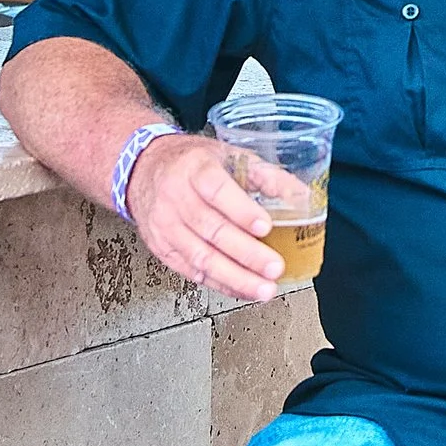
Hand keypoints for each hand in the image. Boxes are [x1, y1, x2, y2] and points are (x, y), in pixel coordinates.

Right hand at [127, 135, 284, 301]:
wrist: (144, 170)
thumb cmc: (192, 163)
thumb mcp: (228, 155)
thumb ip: (266, 175)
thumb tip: (300, 195)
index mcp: (195, 168)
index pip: (217, 190)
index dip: (242, 211)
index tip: (265, 226)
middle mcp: (176, 197)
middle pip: (212, 229)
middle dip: (246, 253)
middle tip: (274, 267)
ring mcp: (165, 225)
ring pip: (201, 256)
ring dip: (235, 277)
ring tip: (264, 288)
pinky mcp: (162, 247)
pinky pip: (192, 271)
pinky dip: (220, 284)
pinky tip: (242, 289)